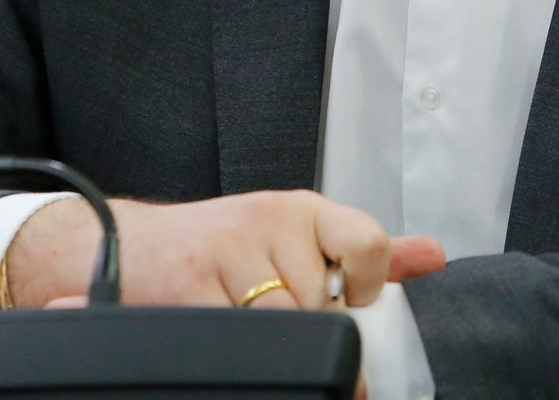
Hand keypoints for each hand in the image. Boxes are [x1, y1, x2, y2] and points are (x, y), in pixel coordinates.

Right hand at [5, 190, 443, 311]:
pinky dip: (236, 348)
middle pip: (321, 303)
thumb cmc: (215, 251)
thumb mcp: (293, 240)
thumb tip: (433, 256)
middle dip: (305, 330)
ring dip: (268, 339)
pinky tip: (220, 328)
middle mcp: (267, 220)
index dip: (367, 283)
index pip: (367, 242)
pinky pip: (236, 338)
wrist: (125, 246)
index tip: (348, 301)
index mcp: (302, 210)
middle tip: (274, 322)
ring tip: (242, 321)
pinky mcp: (189, 282)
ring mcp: (227, 249)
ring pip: (283, 324)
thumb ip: (364, 254)